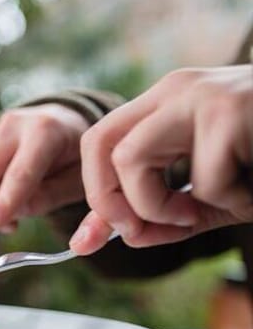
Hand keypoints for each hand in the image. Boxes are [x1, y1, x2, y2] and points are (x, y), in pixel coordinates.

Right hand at [0, 104, 88, 231]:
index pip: (19, 174)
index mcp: (45, 131)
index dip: (3, 202)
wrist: (67, 122)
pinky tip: (11, 194)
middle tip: (9, 228)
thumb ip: (49, 198)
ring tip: (13, 215)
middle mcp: (14, 125)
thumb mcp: (77, 180)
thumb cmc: (76, 156)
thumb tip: (13, 214)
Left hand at [71, 66, 252, 254]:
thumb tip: (115, 238)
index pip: (97, 142)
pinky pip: (203, 180)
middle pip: (99, 145)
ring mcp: (202, 96)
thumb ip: (162, 213)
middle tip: (144, 230)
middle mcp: (175, 90)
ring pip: (133, 160)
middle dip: (110, 200)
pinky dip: (232, 202)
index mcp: (164, 104)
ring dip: (164, 206)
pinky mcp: (231, 111)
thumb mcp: (212, 190)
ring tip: (221, 205)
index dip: (96, 194)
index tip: (109, 235)